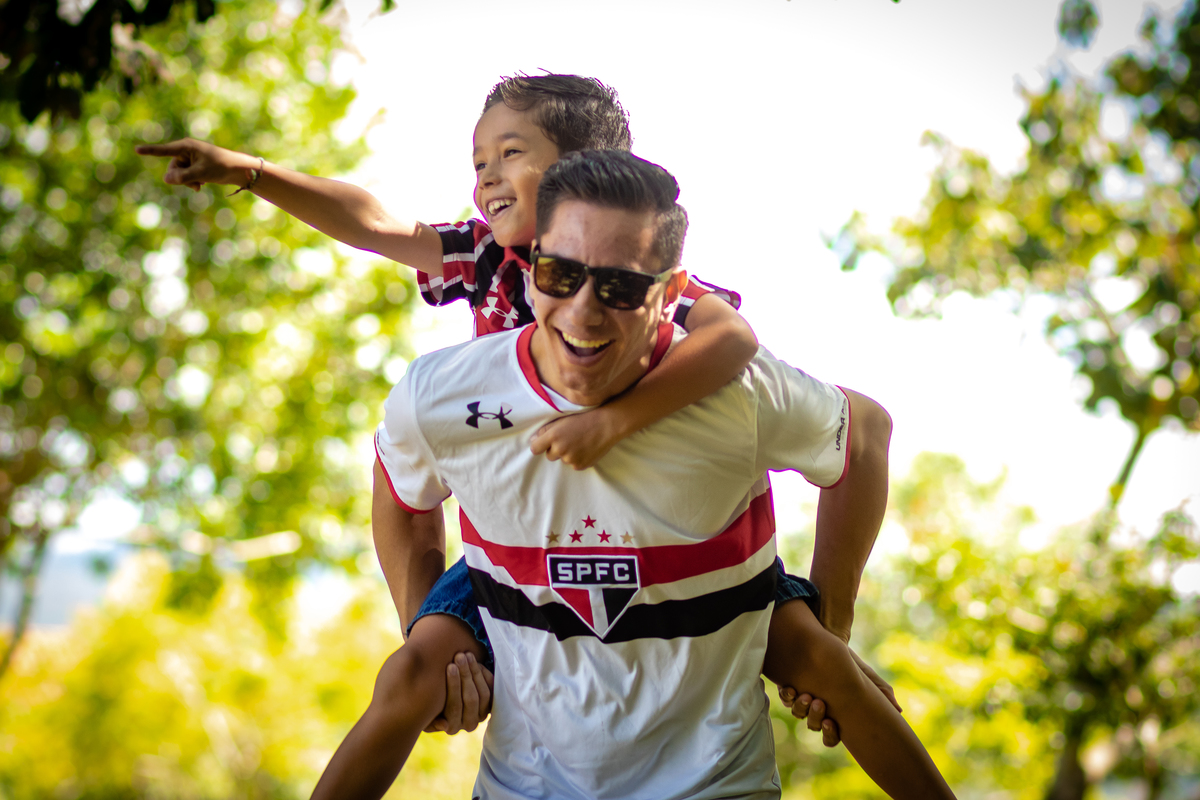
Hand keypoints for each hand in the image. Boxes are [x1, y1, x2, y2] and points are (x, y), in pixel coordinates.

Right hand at [134, 138, 258, 190]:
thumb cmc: (221, 167)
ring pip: (178, 174)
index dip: (150, 151)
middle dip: (181, 179)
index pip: (165, 150)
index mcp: (187, 146)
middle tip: (195, 185)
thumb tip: (165, 179)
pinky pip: (185, 176)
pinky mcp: (194, 165)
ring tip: (201, 184)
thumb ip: (182, 177)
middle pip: (172, 168)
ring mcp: (190, 158)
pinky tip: (202, 183)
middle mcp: (186, 150)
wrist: (238, 170)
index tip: (136, 150)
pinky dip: (192, 181)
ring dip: (187, 182)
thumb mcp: (201, 174)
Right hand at [424, 652, 492, 733]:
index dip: (454, 685)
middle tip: (459, 656)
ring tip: (466, 655)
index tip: (450, 666)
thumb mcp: (427, 714)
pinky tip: (474, 660)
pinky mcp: (491, 704)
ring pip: (483, 693)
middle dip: (465, 675)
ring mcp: (482, 714)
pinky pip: (492, 688)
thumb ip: (431, 720)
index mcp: (451, 727)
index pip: (454, 706)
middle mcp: (469, 724)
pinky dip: (483, 673)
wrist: (446, 699)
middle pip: (471, 699)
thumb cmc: (431, 706)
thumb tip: (444, 725)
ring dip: (474, 671)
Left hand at [530, 409, 620, 469]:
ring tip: (580, 442)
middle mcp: (560, 449)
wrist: (607, 425)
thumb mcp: (563, 419)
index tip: (544, 444)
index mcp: (553, 436)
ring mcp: (570, 459)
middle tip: (569, 439)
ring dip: (568, 454)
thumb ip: (546, 430)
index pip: (535, 448)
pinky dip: (578, 458)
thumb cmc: (584, 419)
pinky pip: (574, 464)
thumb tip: (532, 440)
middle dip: (556, 449)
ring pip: (563, 460)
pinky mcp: (580, 465)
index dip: (539, 446)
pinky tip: (586, 448)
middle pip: (549, 456)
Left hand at [776, 648, 901, 747]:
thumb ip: (882, 692)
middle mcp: (818, 709)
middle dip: (814, 719)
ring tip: (806, 695)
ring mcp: (803, 698)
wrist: (832, 641)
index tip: (830, 724)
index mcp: (835, 715)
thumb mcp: (867, 677)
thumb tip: (899, 712)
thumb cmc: (851, 663)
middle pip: (812, 726)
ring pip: (797, 713)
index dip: (829, 736)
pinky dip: (786, 695)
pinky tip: (791, 688)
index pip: (830, 737)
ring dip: (800, 707)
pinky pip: (785, 697)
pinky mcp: (792, 685)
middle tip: (818, 704)